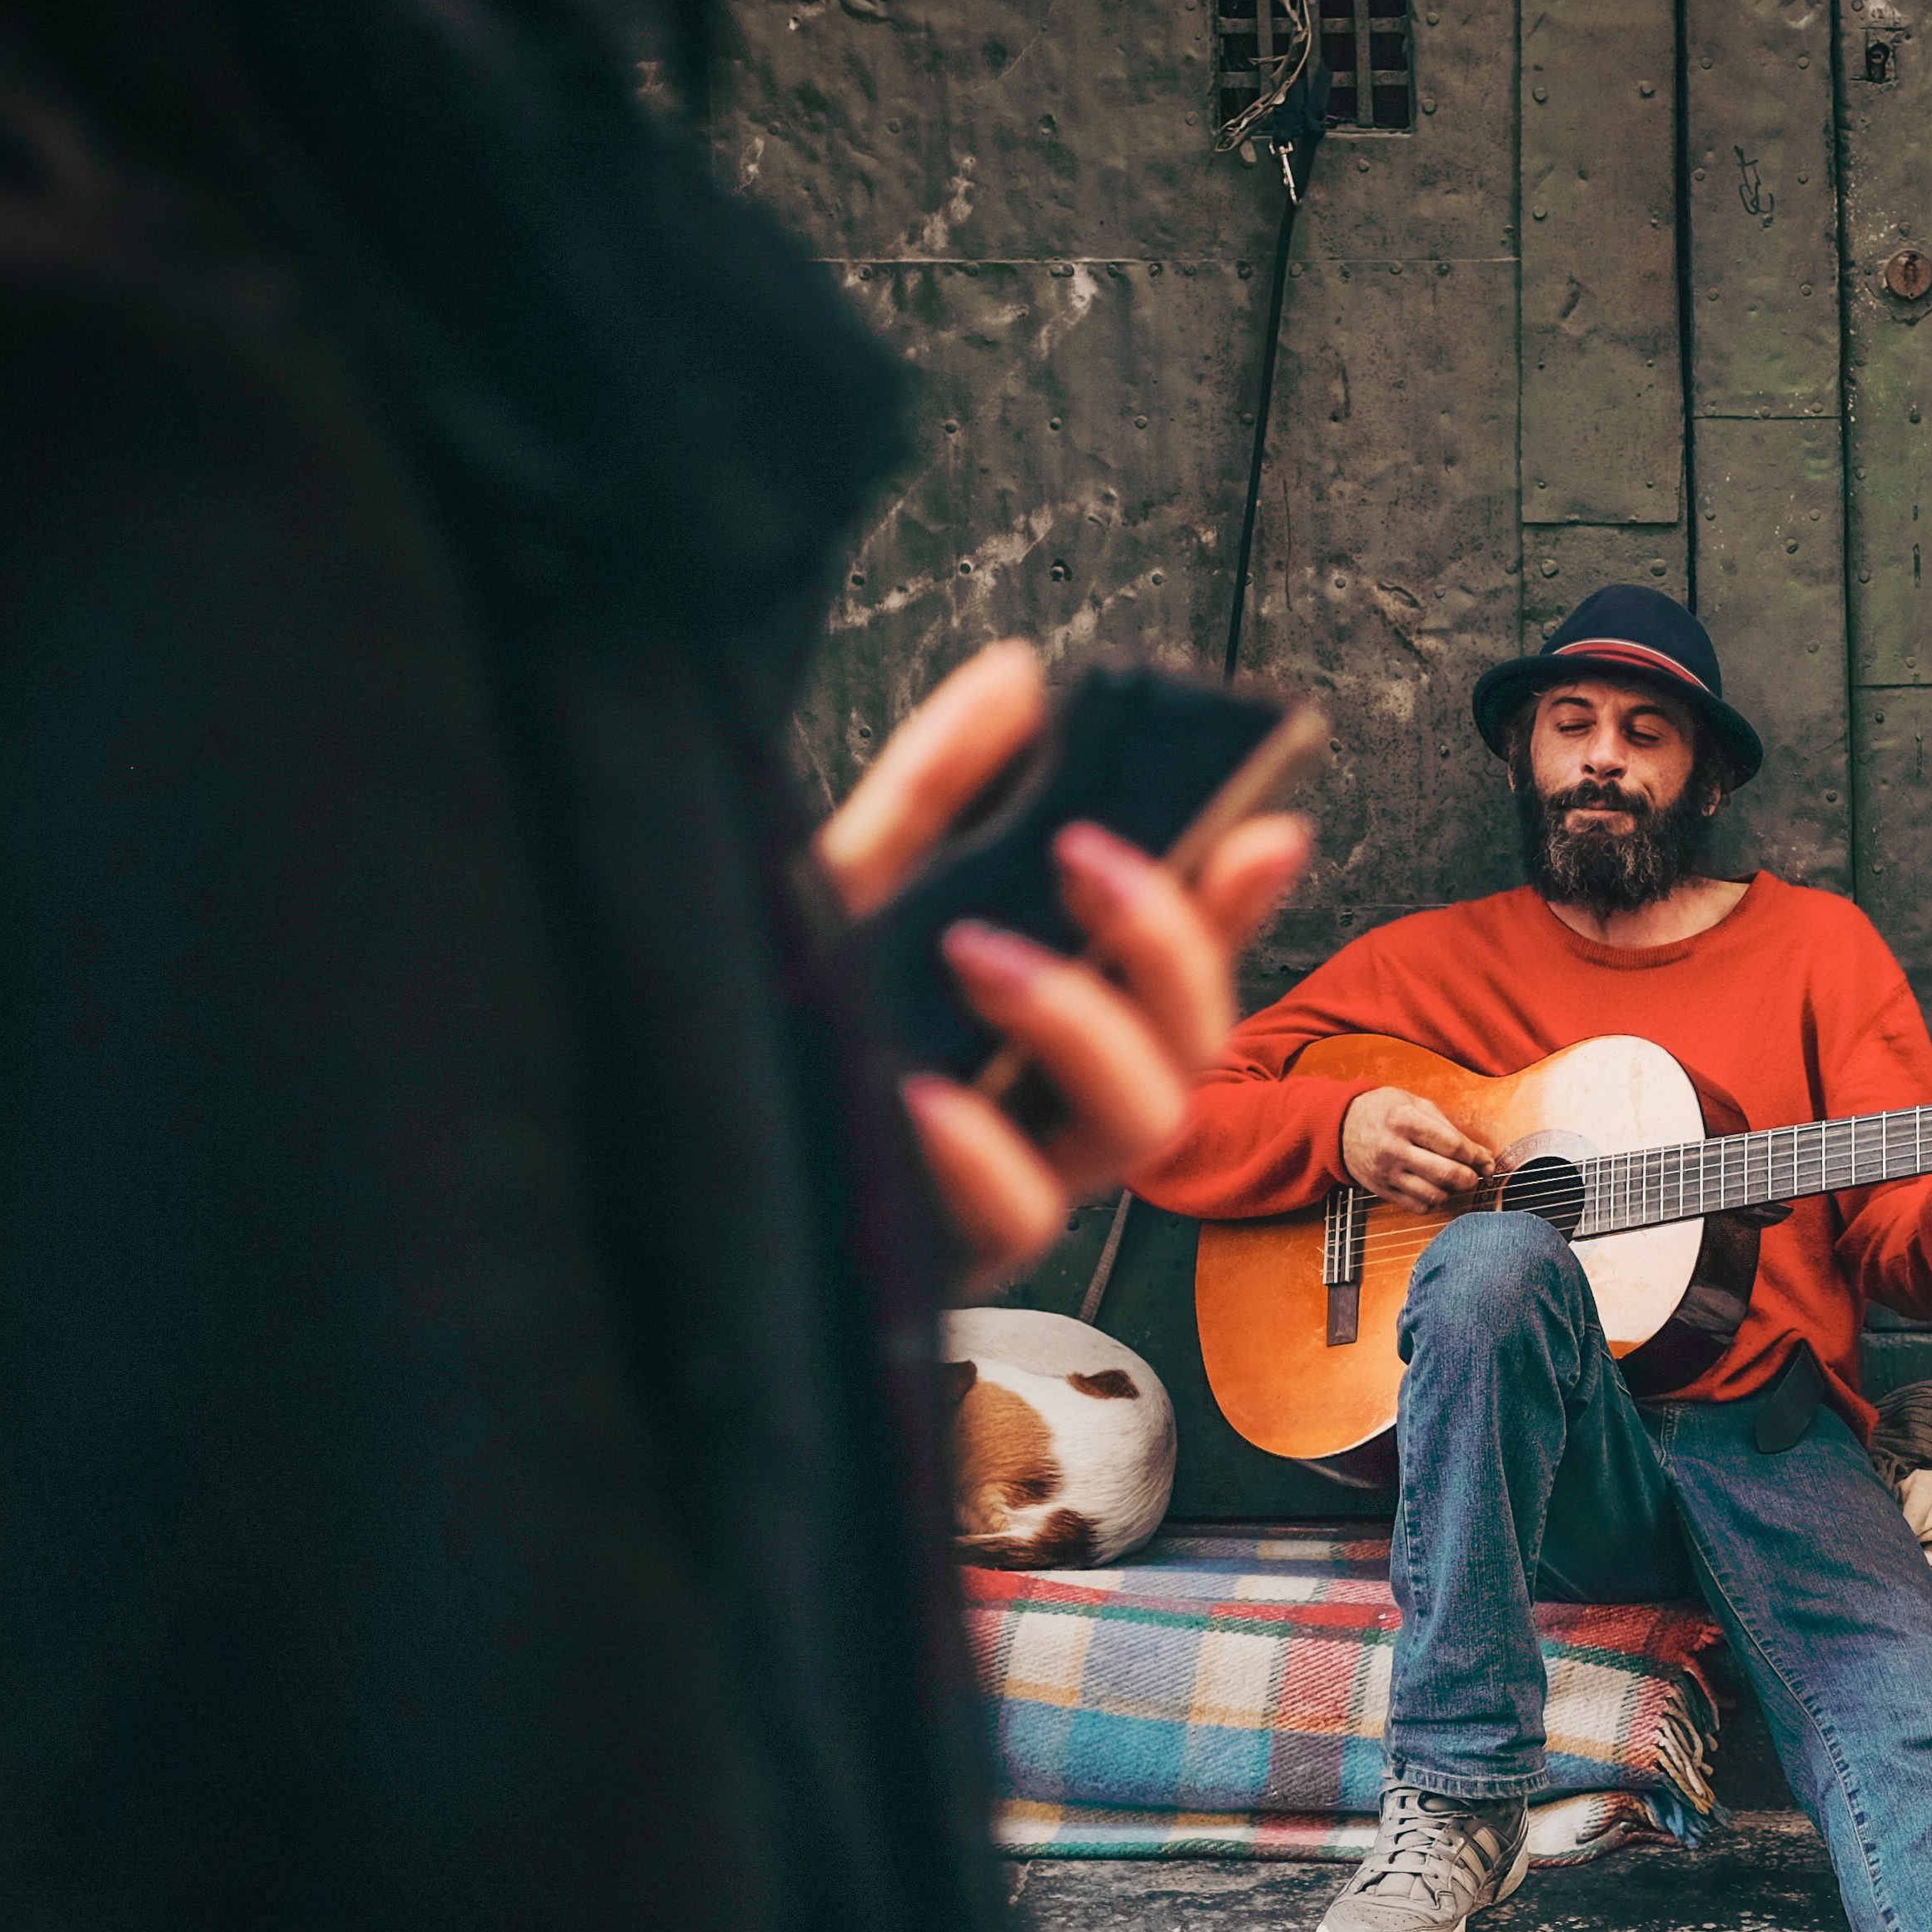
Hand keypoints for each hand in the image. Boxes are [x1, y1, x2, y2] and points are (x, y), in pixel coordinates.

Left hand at [816, 639, 1314, 1283]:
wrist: (669, 1142)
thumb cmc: (777, 1026)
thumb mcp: (851, 886)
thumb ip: (935, 787)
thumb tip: (1014, 679)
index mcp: (1059, 1019)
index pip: (1184, 958)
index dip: (1240, 900)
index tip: (1262, 828)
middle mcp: (1062, 1101)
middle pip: (1196, 1041)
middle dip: (1169, 942)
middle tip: (1085, 856)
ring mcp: (1026, 1178)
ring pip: (1146, 1124)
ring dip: (1085, 1024)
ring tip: (979, 951)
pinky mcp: (961, 1252)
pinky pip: (1023, 1216)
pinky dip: (987, 1151)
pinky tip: (925, 1094)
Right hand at [1341, 1086, 1496, 1207]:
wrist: (1341, 1126)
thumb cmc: (1383, 1111)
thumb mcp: (1415, 1103)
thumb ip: (1448, 1127)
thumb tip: (1480, 1154)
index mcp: (1405, 1120)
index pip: (1452, 1146)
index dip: (1477, 1157)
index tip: (1487, 1161)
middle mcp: (1394, 1149)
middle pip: (1447, 1174)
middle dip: (1470, 1178)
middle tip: (1475, 1174)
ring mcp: (1387, 1173)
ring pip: (1434, 1195)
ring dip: (1453, 1191)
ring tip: (1454, 1180)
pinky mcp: (1382, 1190)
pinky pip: (1418, 1206)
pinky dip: (1434, 1201)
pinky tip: (1435, 1188)